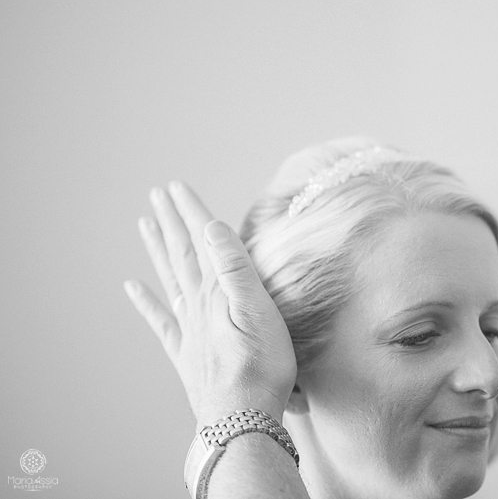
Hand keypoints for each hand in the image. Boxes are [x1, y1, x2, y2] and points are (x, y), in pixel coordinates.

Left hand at [124, 181, 296, 428]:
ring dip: (158, 250)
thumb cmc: (260, 366)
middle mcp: (196, 305)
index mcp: (216, 291)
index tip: (176, 186)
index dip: (190, 212)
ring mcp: (188, 328)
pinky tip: (132, 287)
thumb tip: (212, 227)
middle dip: (171, 222)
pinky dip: (145, 301)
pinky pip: (160, 320)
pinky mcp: (186, 352)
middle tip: (157, 194)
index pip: (201, 242)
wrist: (242, 417)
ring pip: (169, 279)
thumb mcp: (257, 311)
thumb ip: (234, 268)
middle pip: (180, 255)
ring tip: (145, 224)